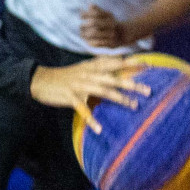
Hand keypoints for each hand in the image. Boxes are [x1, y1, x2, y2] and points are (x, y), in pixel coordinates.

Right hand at [30, 57, 150, 134]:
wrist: (41, 80)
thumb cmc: (64, 76)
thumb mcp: (82, 67)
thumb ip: (99, 65)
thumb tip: (118, 61)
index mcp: (91, 66)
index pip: (114, 62)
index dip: (130, 63)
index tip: (147, 64)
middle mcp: (88, 74)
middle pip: (113, 78)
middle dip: (131, 84)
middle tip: (148, 90)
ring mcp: (80, 85)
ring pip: (104, 91)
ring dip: (120, 99)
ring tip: (134, 106)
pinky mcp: (71, 97)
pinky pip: (83, 110)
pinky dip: (91, 120)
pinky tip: (99, 129)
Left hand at [79, 5, 135, 48]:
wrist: (123, 35)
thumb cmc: (109, 23)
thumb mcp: (106, 15)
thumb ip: (97, 10)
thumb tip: (90, 5)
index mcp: (109, 16)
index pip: (95, 13)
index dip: (86, 14)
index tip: (81, 15)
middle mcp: (111, 24)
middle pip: (94, 23)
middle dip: (85, 24)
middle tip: (80, 26)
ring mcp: (111, 34)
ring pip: (94, 33)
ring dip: (85, 33)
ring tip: (82, 34)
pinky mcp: (111, 43)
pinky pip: (98, 43)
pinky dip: (90, 41)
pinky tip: (87, 40)